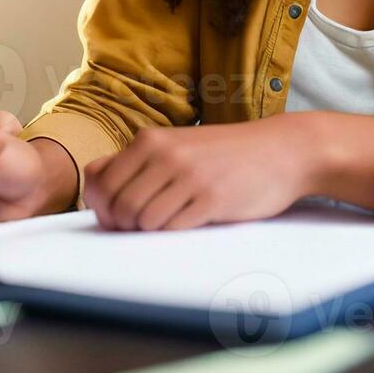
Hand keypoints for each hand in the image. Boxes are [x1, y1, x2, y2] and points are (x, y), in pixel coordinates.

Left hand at [82, 116, 320, 230]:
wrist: (281, 151)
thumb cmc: (223, 154)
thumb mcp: (176, 145)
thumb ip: (135, 161)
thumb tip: (93, 185)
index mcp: (150, 140)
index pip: (99, 182)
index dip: (101, 208)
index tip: (118, 217)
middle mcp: (165, 155)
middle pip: (118, 206)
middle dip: (124, 225)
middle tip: (143, 227)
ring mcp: (189, 177)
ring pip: (143, 221)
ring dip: (151, 231)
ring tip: (171, 221)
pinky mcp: (212, 199)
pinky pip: (174, 229)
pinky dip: (176, 232)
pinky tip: (192, 220)